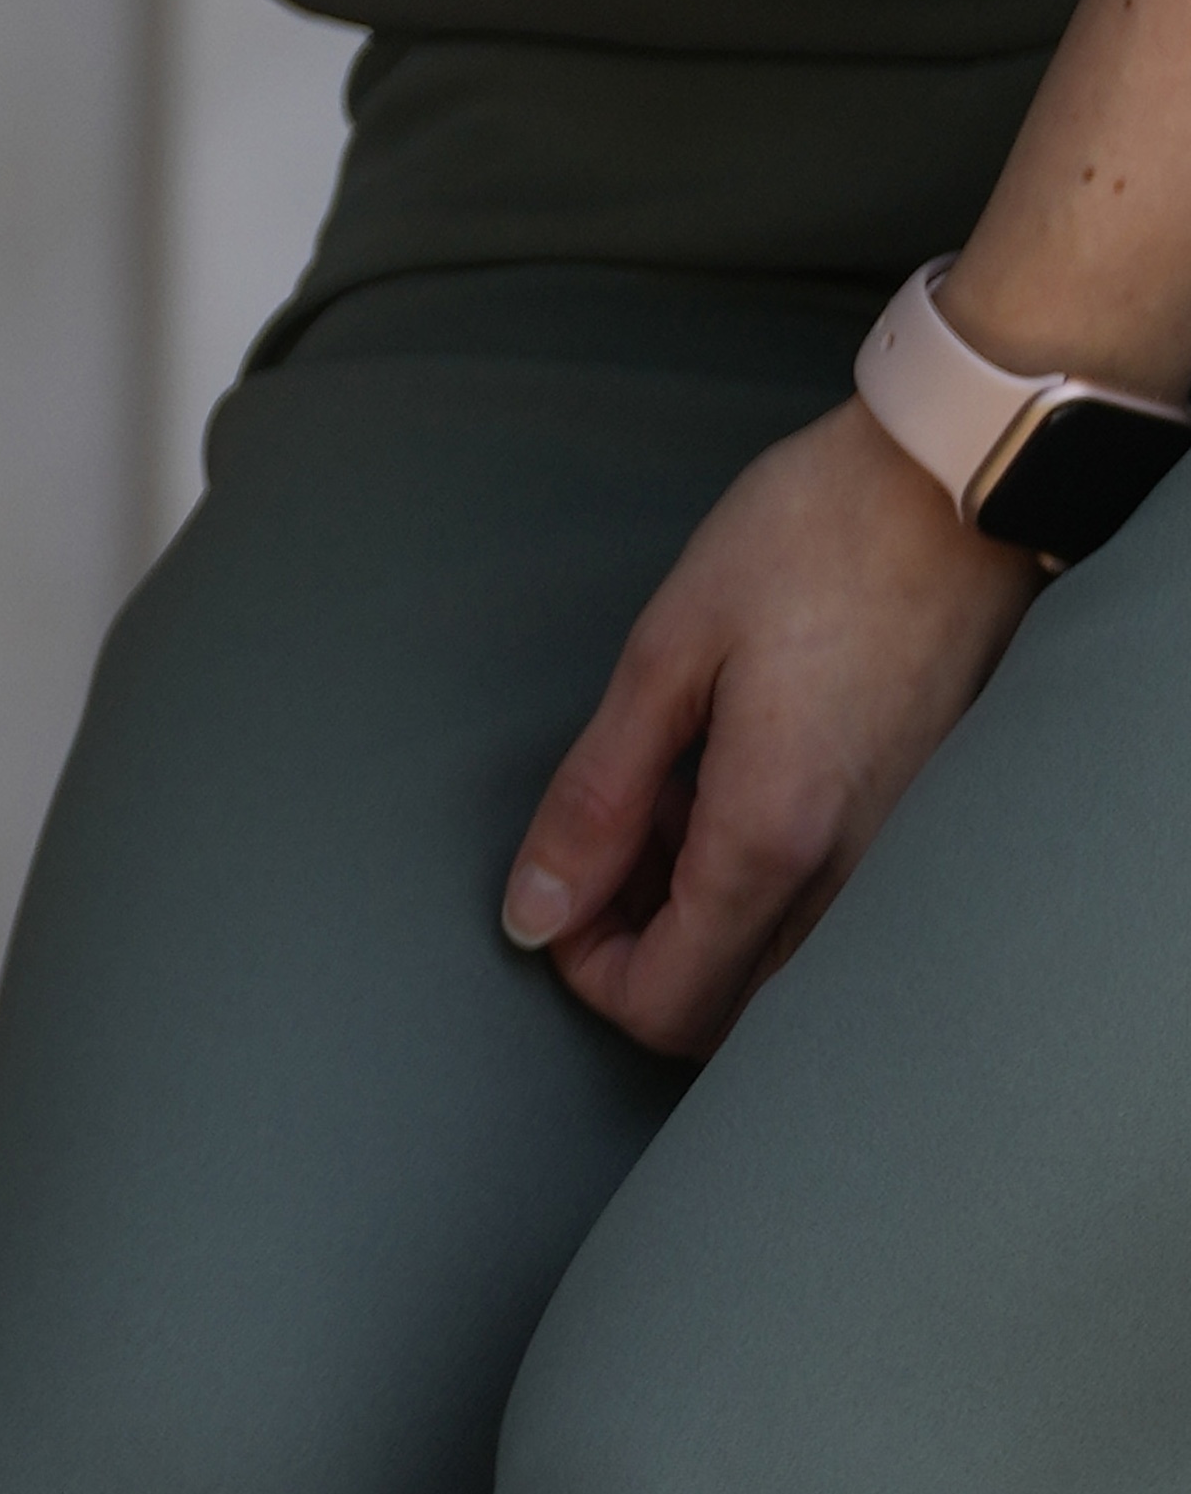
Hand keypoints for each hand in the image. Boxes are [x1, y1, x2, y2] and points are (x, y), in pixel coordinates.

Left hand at [498, 399, 1033, 1059]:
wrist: (958, 482)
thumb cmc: (815, 539)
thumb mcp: (668, 654)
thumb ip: (597, 798)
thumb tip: (535, 909)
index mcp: (774, 836)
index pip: (665, 1006)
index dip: (588, 970)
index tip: (564, 886)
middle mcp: (849, 875)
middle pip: (720, 1011)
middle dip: (640, 948)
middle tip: (617, 834)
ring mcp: (896, 859)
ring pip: (772, 969)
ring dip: (698, 915)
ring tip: (678, 794)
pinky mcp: (920, 828)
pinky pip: (824, 913)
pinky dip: (759, 884)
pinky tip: (739, 784)